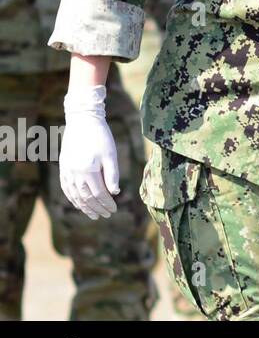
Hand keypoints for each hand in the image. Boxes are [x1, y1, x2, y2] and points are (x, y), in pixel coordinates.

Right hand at [59, 84, 119, 219]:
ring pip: (75, 195)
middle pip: (86, 197)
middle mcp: (75, 173)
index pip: (98, 194)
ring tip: (93, 214)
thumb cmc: (101, 136)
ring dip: (84, 207)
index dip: (106, 203)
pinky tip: (78, 203)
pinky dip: (73, 198)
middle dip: (96, 208)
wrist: (82, 121)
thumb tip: (114, 193)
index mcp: (88, 170)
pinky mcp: (64, 168)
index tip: (114, 210)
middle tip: (105, 216)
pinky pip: (66, 188)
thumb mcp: (111, 154)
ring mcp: (67, 171)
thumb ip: (112, 174)